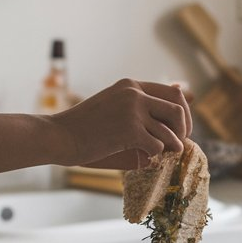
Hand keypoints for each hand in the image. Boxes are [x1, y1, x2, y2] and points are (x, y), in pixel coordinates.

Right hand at [50, 79, 191, 169]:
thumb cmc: (84, 126)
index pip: (173, 93)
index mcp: (131, 85)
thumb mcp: (113, 106)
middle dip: (183, 130)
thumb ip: (139, 107)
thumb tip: (174, 107)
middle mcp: (134, 93)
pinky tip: (146, 157)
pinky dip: (155, 155)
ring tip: (165, 154)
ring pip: (170, 131)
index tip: (180, 129)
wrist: (58, 135)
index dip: (183, 113)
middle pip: (178, 109)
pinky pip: (158, 145)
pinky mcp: (129, 130)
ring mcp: (133, 110)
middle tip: (178, 144)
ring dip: (172, 146)